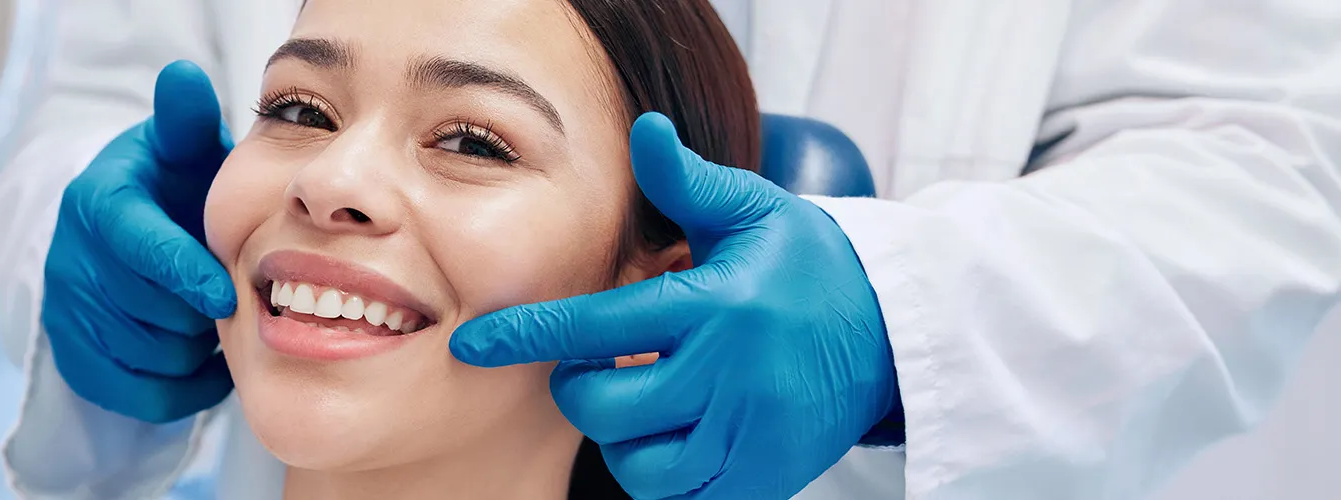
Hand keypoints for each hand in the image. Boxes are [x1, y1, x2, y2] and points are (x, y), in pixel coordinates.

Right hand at [42, 61, 236, 423]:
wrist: (125, 233)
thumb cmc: (170, 186)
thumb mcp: (179, 148)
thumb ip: (185, 119)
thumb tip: (183, 77)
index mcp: (96, 202)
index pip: (139, 248)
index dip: (185, 275)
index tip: (226, 295)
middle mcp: (70, 258)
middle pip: (152, 311)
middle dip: (201, 311)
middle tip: (232, 298)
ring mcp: (66, 312)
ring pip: (151, 356)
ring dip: (196, 347)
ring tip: (214, 320)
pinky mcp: (72, 358)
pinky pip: (139, 395)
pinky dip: (183, 387)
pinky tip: (204, 358)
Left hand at [449, 113, 898, 498]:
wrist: (895, 333)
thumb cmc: (809, 266)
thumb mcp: (753, 212)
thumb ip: (687, 183)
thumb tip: (642, 131)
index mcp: (714, 305)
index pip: (595, 327)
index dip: (526, 337)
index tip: (474, 344)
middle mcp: (728, 375)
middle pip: (604, 406)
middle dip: (580, 387)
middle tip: (602, 363)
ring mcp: (748, 434)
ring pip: (636, 462)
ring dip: (619, 434)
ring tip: (640, 398)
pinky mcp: (764, 476)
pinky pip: (679, 495)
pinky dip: (658, 471)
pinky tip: (670, 433)